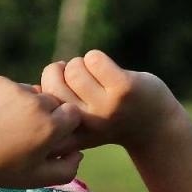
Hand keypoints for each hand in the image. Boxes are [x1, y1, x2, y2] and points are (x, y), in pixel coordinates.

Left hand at [0, 75, 82, 190]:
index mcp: (50, 128)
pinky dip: (3, 99)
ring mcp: (14, 90)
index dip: (60, 126)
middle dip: (43, 115)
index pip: (72, 114)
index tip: (44, 138)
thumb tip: (79, 153)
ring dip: (24, 105)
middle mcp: (36, 104)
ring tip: (4, 128)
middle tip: (21, 134)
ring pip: (30, 93)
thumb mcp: (36, 180)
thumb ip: (67, 170)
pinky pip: (9, 86)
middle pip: (52, 102)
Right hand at [46, 50, 184, 153]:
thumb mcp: (76, 122)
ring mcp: (104, 107)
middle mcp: (85, 124)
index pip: (41, 101)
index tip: (62, 92)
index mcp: (69, 135)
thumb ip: (56, 109)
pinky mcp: (123, 89)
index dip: (45, 88)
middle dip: (61, 71)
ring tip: (92, 72)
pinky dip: (96, 57)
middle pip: (54, 82)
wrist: (153, 127)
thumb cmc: (107, 119)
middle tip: (76, 75)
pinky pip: (94, 59)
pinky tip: (105, 67)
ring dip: (81, 63)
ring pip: (74, 68)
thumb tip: (38, 83)